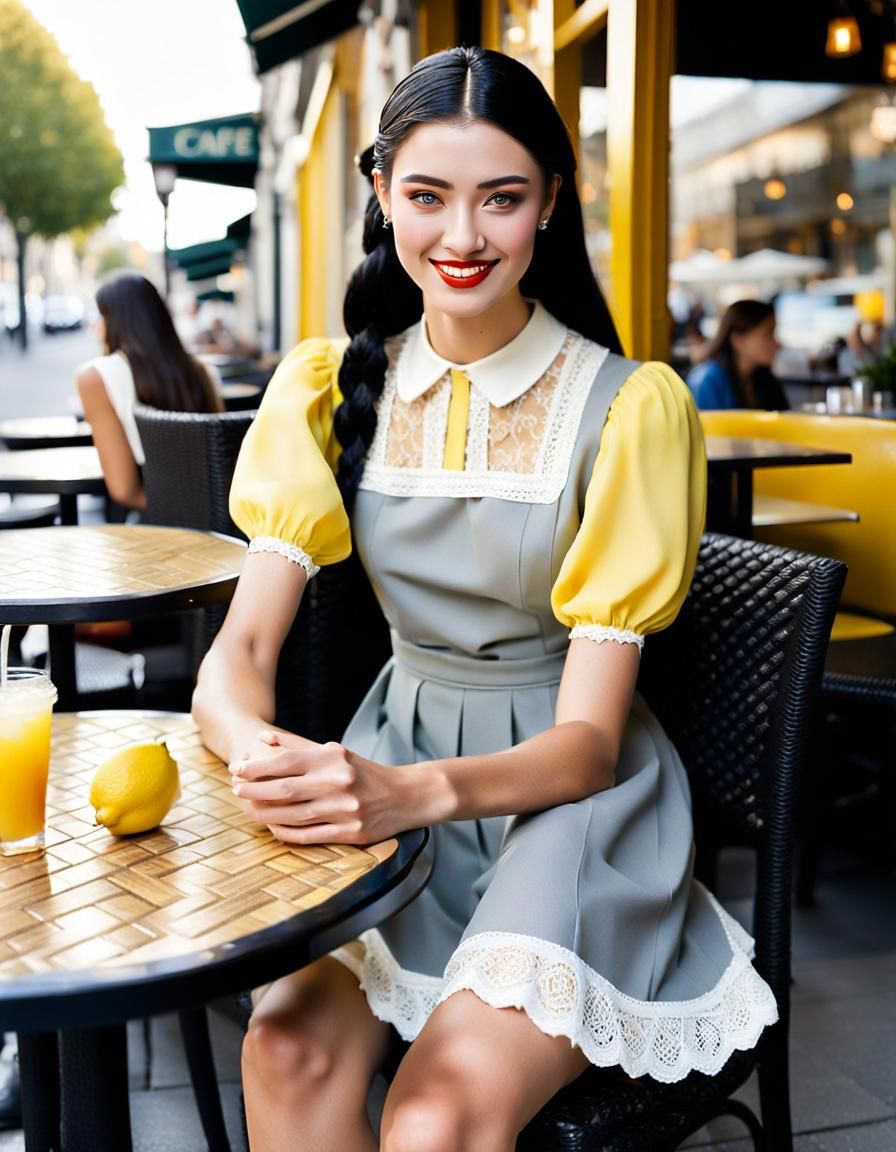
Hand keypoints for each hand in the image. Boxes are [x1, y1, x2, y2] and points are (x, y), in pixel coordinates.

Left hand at [230, 730, 417, 845]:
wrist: (405, 796)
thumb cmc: (363, 772)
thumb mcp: (336, 753)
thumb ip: (299, 747)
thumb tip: (265, 739)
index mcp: (333, 759)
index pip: (286, 762)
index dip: (257, 767)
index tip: (237, 770)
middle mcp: (338, 783)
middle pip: (284, 790)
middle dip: (254, 791)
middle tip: (235, 791)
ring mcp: (345, 810)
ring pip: (293, 816)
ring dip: (265, 814)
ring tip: (249, 811)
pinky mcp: (351, 834)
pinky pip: (309, 836)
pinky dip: (286, 833)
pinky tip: (273, 827)